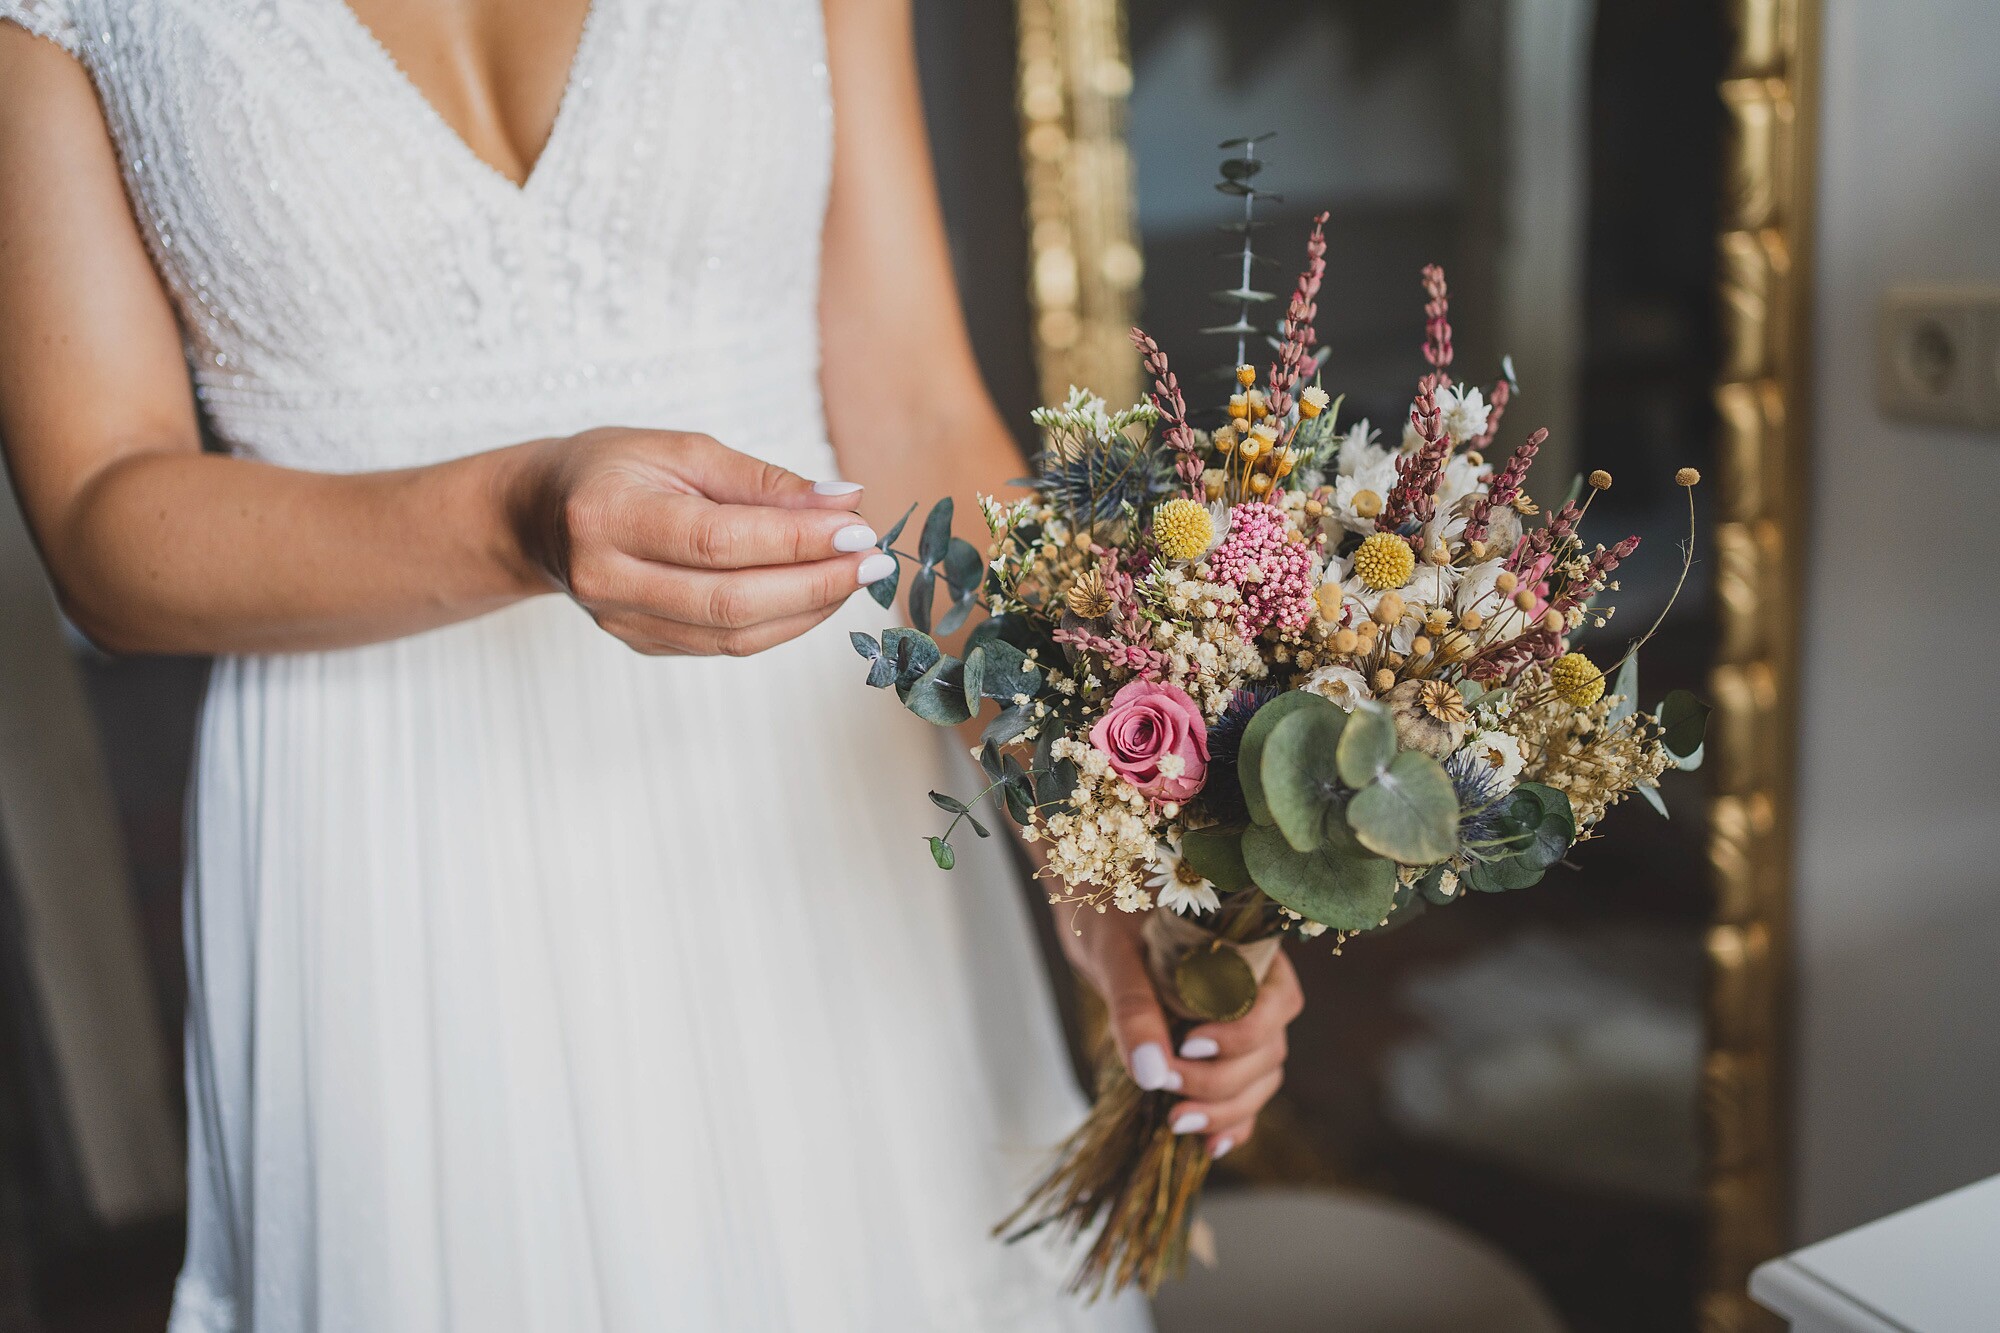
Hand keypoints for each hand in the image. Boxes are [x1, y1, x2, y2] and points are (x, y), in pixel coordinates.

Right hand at [510, 427, 891, 656]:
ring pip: (734, 635)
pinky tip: (818, 595)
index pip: (719, 541)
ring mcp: (622, 622)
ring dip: (809, 609)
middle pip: (730, 601)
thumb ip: (762, 481)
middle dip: (816, 584)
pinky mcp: (643, 644)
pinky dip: (782, 623)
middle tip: (874, 561)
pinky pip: (725, 645)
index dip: (796, 541)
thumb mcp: (683, 450)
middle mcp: (607, 579)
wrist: (539, 515)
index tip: (859, 528)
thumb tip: (844, 502)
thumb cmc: (615, 468)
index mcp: (609, 517)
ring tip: (856, 577)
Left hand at [1075, 910, 1304, 1159]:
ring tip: (1177, 1122)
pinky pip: (1244, 1095)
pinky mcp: (1221, 1054)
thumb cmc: (1109, 919)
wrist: (1096, 920)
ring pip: (1260, 1080)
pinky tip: (1209, 1146)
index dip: (1242, 1034)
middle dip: (1221, 1079)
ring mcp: (1244, 1026)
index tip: (1189, 1046)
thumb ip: (1134, 1005)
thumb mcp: (1114, 954)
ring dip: (1225, 1109)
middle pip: (1269, 1050)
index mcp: (1250, 951)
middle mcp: (1259, 991)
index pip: (1277, 1003)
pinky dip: (1231, 1123)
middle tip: (1166, 1083)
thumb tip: (1151, 1071)